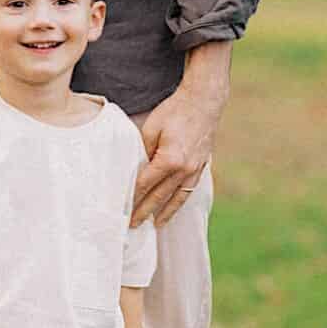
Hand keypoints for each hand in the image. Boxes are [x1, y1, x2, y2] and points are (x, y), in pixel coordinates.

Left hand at [132, 71, 222, 227]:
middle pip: (160, 196)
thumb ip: (143, 151)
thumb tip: (135, 169)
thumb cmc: (175, 111)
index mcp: (169, 160)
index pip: (145, 185)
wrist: (204, 100)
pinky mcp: (202, 166)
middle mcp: (184, 170)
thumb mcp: (151, 128)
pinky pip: (189, 190)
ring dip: (165, 212)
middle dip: (145, 212)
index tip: (121, 210)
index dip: (132, 198)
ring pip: (178, 198)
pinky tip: (174, 206)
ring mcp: (195, 170)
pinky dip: (180, 201)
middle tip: (133, 226)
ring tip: (155, 225)